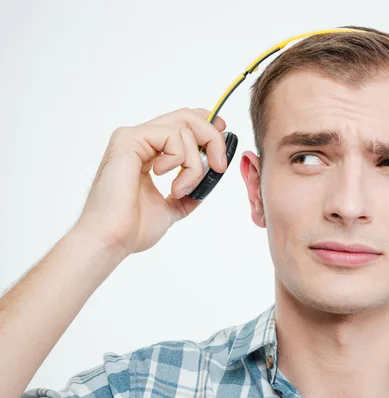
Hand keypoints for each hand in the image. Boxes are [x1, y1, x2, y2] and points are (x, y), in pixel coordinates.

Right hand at [73, 107, 227, 257]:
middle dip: (211, 138)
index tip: (224, 133)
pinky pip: (172, 135)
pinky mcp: (128, 139)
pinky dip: (180, 159)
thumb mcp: (172, 207)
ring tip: (181, 189)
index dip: (206, 124)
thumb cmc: (132, 227)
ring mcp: (132, 138)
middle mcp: (140, 140)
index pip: (181, 123)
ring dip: (194, 163)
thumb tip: (208, 182)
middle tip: (218, 166)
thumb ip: (188, 191)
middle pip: (187, 116)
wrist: (112, 239)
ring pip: (184, 127)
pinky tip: (165, 179)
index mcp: (147, 152)